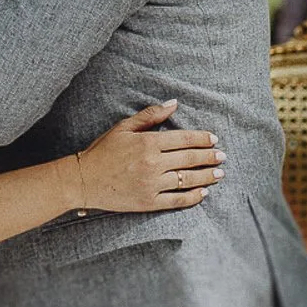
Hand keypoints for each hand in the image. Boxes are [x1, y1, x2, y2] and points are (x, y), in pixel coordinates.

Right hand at [73, 100, 223, 212]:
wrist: (84, 180)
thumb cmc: (103, 151)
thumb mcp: (124, 127)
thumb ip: (150, 115)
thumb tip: (174, 103)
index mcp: (148, 143)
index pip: (184, 139)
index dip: (202, 139)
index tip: (214, 139)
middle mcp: (152, 164)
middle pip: (190, 159)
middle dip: (210, 157)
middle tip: (222, 156)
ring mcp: (151, 185)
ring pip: (187, 180)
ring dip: (207, 176)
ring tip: (219, 174)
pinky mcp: (148, 202)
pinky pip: (177, 200)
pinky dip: (193, 197)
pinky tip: (203, 193)